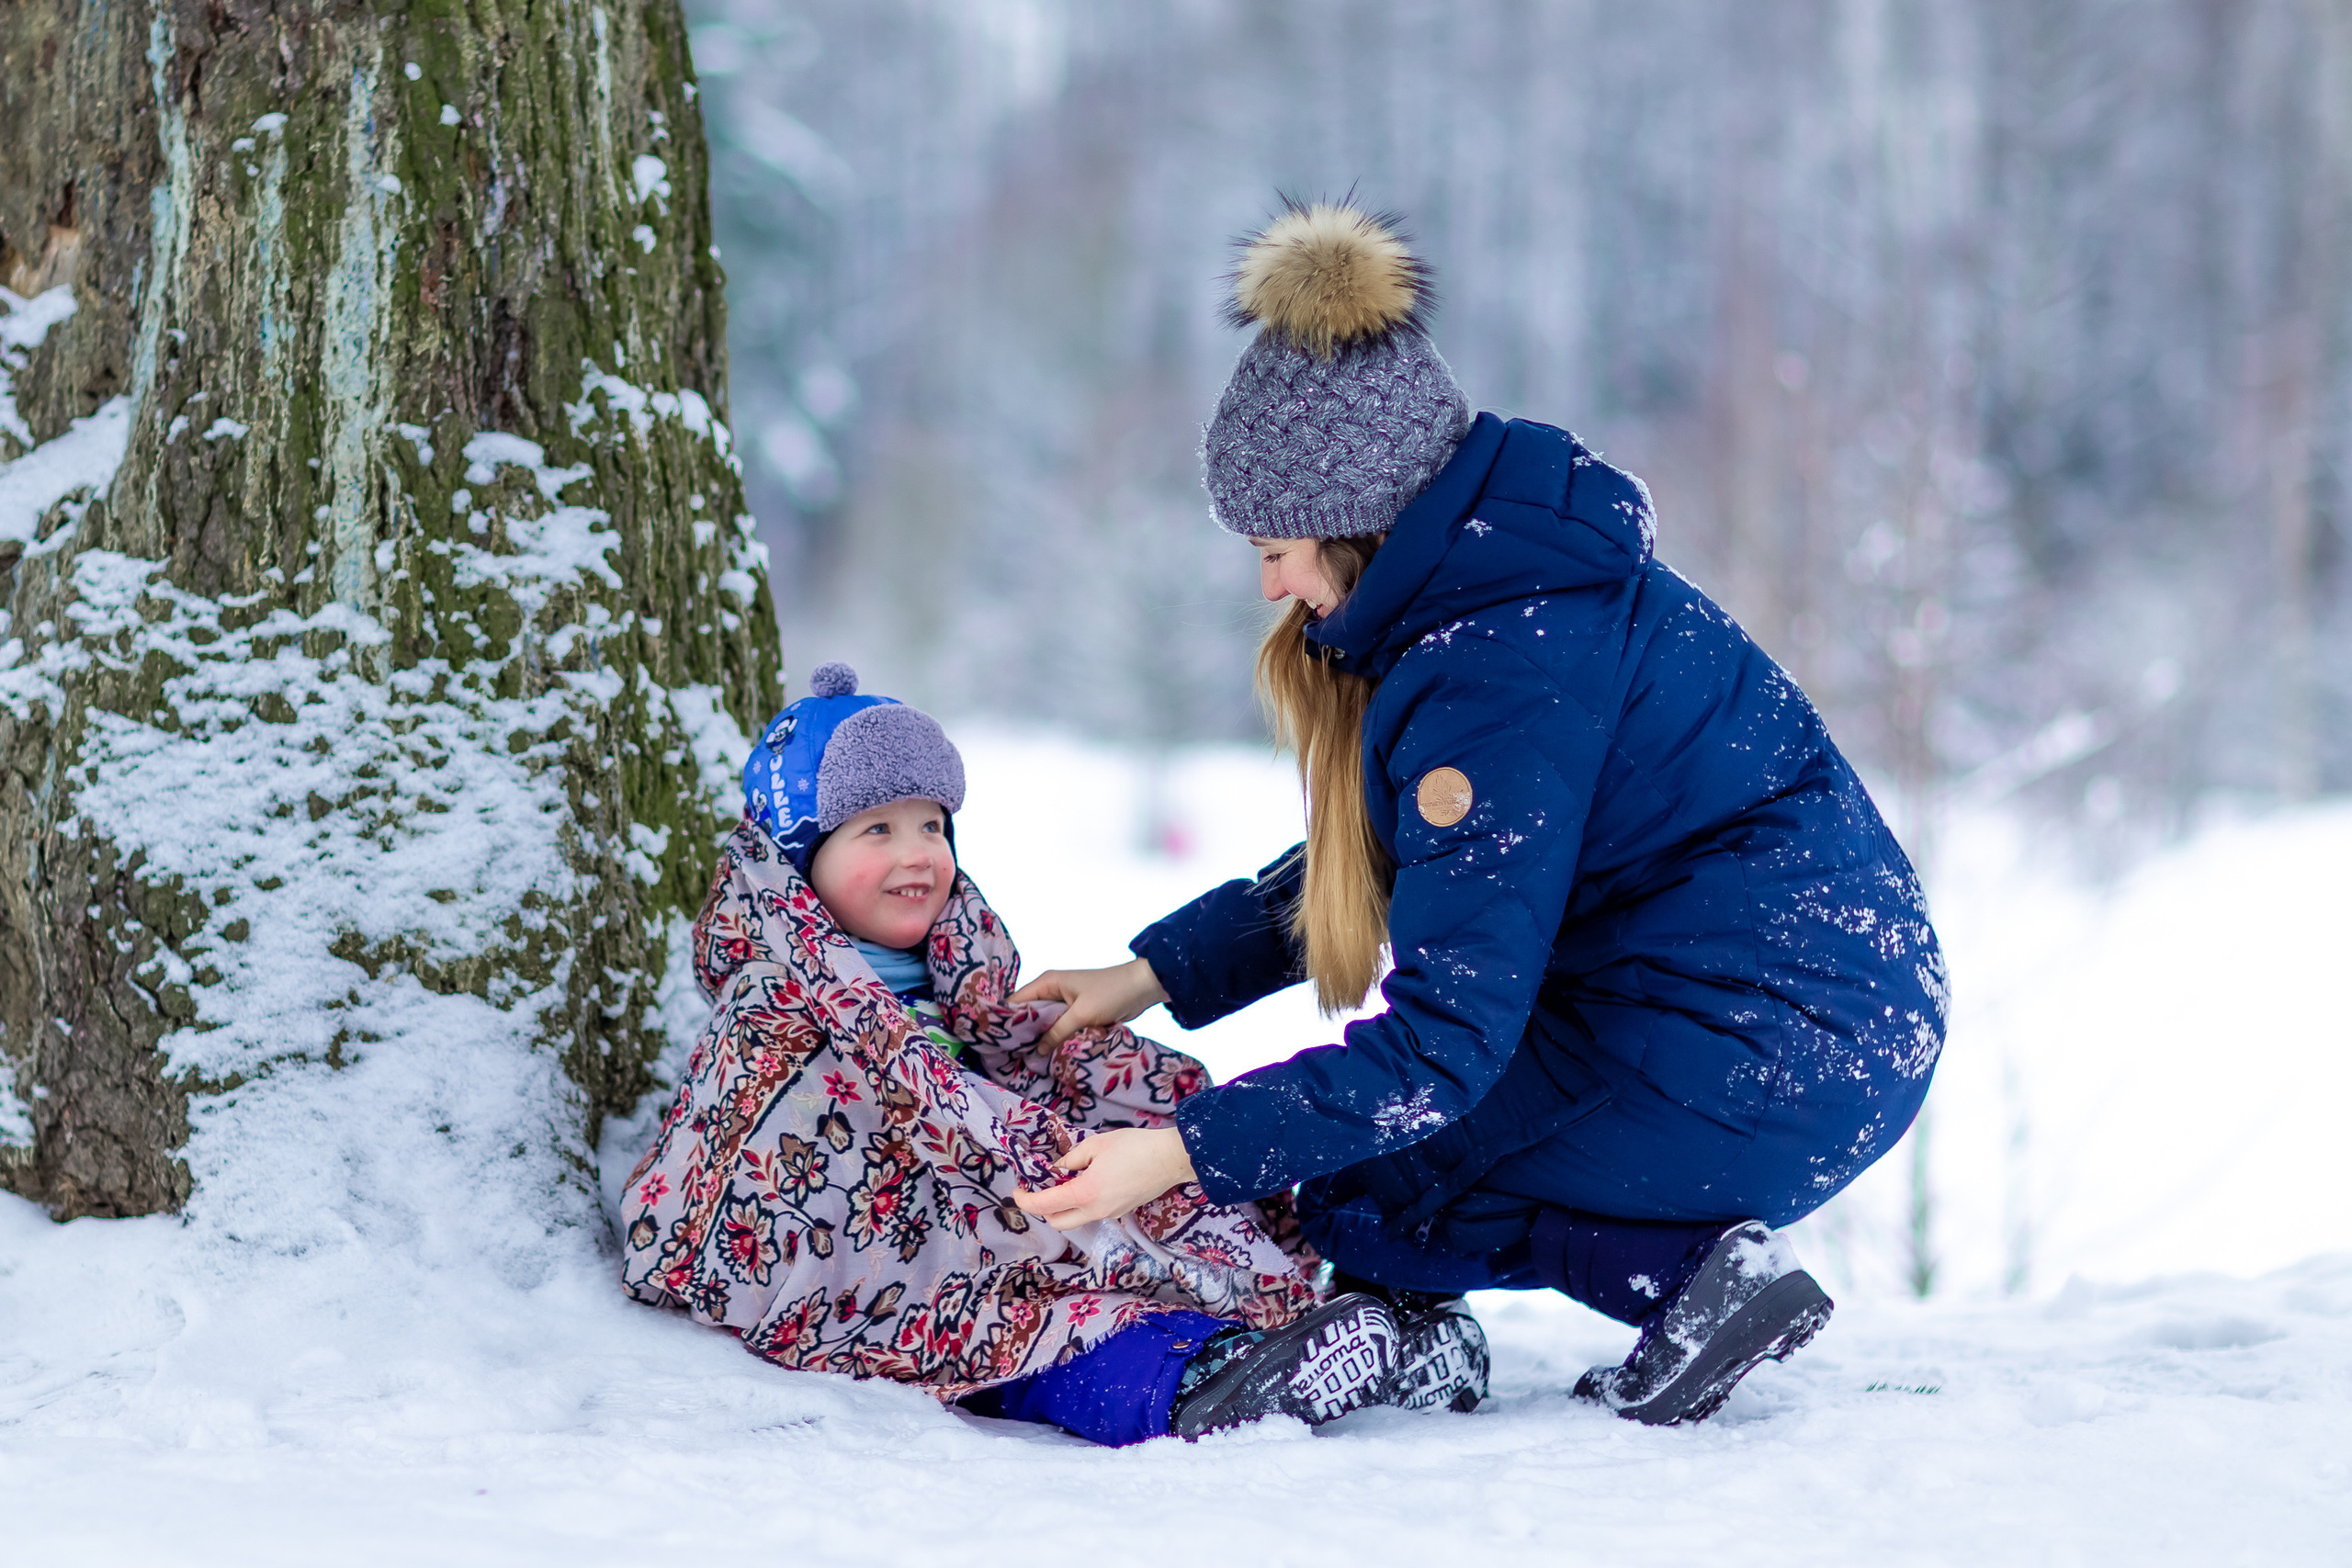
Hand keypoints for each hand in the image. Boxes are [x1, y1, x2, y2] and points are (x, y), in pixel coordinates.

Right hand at [1008, 956, 1168, 1050]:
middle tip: (1008, 1058)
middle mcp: (1051, 991)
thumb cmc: (1111, 993)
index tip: (995, 1043)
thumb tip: (1035, 1052)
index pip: (1016, 1001)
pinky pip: (1058, 1028)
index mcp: (1047, 982)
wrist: (1142, 987)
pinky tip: (1046, 1056)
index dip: (1004, 1020)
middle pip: (1027, 1014)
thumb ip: (1057, 1032)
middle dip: (1020, 1034)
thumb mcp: (1081, 1014)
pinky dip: (1053, 1039)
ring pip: (1043, 1023)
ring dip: (1038, 1039)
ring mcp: (1064, 1003)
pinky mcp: (1076, 1013)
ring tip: (1024, 1061)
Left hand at [1012, 1126, 1195, 1228]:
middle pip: (1057, 1222)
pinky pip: (1091, 1214)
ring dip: (1061, 1208)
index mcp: (1085, 1194)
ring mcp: (1109, 1215)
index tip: (1017, 1189)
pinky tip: (1085, 1185)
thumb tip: (1057, 1170)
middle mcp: (1095, 1211)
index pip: (1045, 1205)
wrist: (1170, 1159)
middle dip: (1042, 1209)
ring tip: (1062, 1183)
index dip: (1025, 1199)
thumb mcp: (1096, 1145)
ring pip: (1075, 1220)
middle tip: (1038, 1187)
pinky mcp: (1121, 1212)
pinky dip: (1080, 1205)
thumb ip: (1071, 1160)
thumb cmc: (1134, 1147)